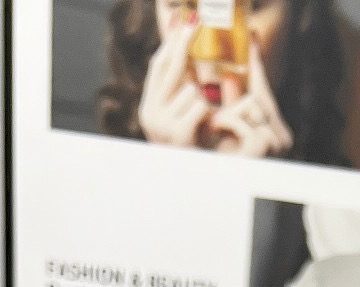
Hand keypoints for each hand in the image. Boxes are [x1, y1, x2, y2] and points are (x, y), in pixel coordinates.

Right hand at [138, 21, 207, 147]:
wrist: (190, 192)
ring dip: (206, 104)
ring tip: (206, 128)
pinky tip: (208, 134)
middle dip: (183, 42)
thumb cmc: (192, 156)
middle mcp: (150, 115)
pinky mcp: (177, 134)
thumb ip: (180, 95)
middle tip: (195, 21)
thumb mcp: (180, 122)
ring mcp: (162, 125)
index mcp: (148, 110)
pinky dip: (210, 117)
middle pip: (170, 68)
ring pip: (192, 90)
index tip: (182, 23)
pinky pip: (200, 106)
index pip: (158, 67)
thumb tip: (184, 58)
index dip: (170, 43)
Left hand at [210, 42, 292, 156]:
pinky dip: (225, 123)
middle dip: (232, 105)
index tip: (253, 35)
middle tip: (214, 123)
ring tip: (216, 136)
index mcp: (276, 134)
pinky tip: (219, 137)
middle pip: (258, 95)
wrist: (217, 190)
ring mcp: (276, 143)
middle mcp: (282, 139)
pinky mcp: (264, 145)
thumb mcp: (226, 132)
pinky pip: (240, 117)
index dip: (256, 62)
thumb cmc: (219, 164)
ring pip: (250, 102)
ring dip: (226, 116)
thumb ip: (232, 107)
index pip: (265, 90)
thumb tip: (230, 77)